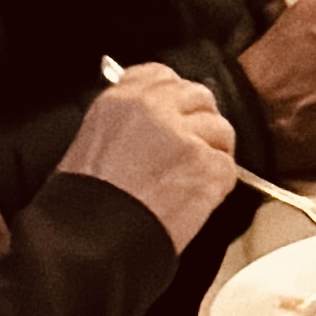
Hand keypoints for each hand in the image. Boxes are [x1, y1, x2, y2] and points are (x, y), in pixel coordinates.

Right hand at [54, 65, 237, 252]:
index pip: (161, 76)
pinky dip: (218, 185)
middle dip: (199, 121)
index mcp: (121, 100)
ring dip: (213, 152)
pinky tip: (195, 199)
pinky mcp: (207, 166)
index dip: (175, 96)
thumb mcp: (90, 143)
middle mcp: (155, 110)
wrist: (93, 240)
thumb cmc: (86, 204)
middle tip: (191, 149)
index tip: (178, 110)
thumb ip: (126, 122)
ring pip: (220, 129)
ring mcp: (185, 136)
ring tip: (191, 179)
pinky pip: (229, 167)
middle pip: (199, 96)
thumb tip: (153, 120)